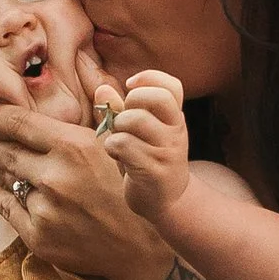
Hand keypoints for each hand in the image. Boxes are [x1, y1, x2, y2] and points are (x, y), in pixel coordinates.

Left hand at [0, 102, 172, 279]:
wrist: (139, 246)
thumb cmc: (129, 188)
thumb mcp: (119, 144)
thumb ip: (102, 108)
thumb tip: (92, 75)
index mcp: (75, 147)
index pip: (21, 124)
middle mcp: (56, 176)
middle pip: (7, 151)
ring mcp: (45, 208)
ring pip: (6, 178)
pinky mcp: (37, 235)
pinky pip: (4, 207)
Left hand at [102, 73, 189, 224]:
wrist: (164, 201)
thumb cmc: (146, 161)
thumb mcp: (136, 133)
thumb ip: (120, 110)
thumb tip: (102, 89)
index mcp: (174, 118)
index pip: (172, 86)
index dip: (150, 78)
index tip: (130, 85)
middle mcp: (176, 131)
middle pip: (157, 98)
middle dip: (132, 102)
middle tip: (124, 117)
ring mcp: (168, 152)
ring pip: (137, 119)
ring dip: (118, 126)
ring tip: (117, 138)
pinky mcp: (155, 171)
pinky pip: (125, 145)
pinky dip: (113, 146)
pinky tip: (116, 154)